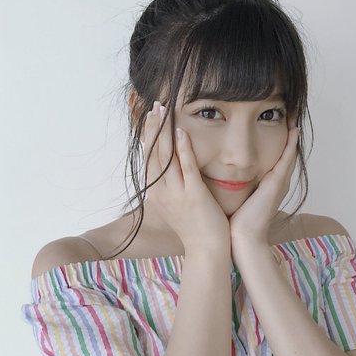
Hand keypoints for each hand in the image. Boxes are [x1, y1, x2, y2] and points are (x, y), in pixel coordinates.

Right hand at [143, 100, 230, 251]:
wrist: (207, 250)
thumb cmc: (196, 227)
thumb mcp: (176, 206)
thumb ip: (172, 187)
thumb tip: (171, 170)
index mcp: (156, 194)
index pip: (148, 158)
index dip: (148, 136)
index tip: (149, 117)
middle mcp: (161, 192)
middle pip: (153, 153)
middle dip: (153, 127)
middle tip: (154, 105)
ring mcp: (176, 194)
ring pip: (166, 156)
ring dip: (164, 131)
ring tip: (164, 110)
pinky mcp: (193, 195)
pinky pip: (186, 167)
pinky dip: (183, 148)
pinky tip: (182, 131)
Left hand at [229, 120, 300, 244]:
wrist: (242, 238)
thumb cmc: (236, 220)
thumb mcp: (237, 195)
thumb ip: (235, 183)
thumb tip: (222, 171)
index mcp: (268, 183)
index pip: (276, 156)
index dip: (277, 139)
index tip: (275, 120)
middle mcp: (277, 181)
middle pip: (286, 151)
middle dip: (288, 132)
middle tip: (289, 111)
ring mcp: (280, 182)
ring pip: (289, 152)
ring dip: (292, 133)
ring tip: (293, 113)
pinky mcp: (277, 183)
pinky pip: (287, 158)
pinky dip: (291, 144)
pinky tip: (292, 128)